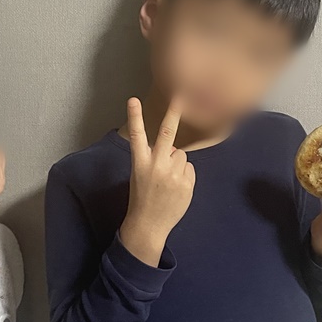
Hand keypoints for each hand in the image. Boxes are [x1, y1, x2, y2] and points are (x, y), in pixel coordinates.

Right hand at [119, 97, 195, 266]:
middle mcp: (156, 167)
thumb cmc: (142, 197)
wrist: (149, 225)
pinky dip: (184, 175)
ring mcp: (173, 176)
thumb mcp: (140, 175)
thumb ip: (155, 158)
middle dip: (174, 114)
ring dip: (177, 163)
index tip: (132, 99)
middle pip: (167, 135)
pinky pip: (189, 168)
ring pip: (181, 155)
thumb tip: (172, 148)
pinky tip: (175, 188)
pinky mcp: (186, 184)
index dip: (134, 116)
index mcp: (140, 163)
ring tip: (167, 181)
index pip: (137, 136)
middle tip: (181, 96)